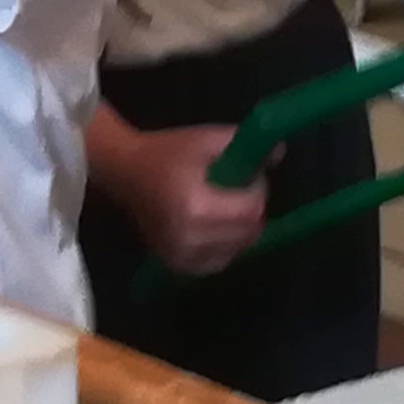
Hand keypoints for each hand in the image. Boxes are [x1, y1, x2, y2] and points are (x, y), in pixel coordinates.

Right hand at [109, 123, 268, 275]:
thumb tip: (279, 153)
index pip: (252, 211)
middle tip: (238, 191)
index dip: (258, 191)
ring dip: (240, 231)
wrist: (124, 172)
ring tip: (225, 208)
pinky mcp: (176, 265)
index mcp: (196, 206)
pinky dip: (224, 247)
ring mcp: (181, 256)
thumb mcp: (205, 139)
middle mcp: (189, 237)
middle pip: (248, 234)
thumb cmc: (166, 152)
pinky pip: (217, 263)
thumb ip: (243, 143)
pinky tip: (215, 228)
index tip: (248, 176)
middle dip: (252, 211)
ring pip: (236, 251)